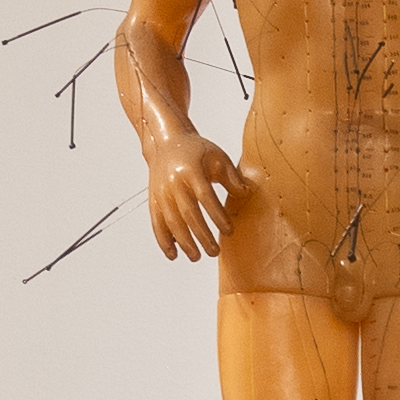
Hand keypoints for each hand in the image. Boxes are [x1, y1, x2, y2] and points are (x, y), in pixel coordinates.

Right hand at [143, 126, 243, 265]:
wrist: (165, 143)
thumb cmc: (195, 151)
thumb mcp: (217, 157)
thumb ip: (232, 177)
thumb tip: (247, 194)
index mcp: (191, 171)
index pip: (205, 197)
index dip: (217, 216)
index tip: (229, 231)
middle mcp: (173, 183)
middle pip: (188, 213)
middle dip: (201, 235)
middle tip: (214, 252)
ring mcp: (161, 193)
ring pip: (171, 221)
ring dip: (183, 242)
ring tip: (196, 257)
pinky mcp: (153, 200)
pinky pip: (157, 223)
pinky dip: (163, 240)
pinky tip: (173, 255)